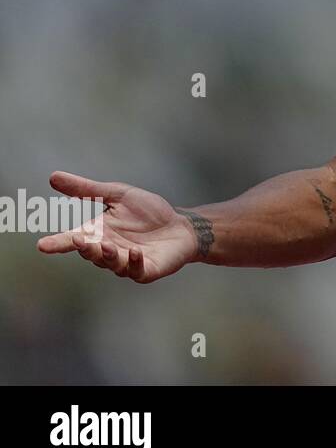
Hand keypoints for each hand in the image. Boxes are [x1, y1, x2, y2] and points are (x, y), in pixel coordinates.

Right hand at [36, 171, 203, 282]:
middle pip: (90, 253)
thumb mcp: (117, 195)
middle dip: (85, 248)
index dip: (58, 243)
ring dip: (106, 255)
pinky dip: (133, 262)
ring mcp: (126, 263)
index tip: (42, 245)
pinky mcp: (146, 270)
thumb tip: (52, 177)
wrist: (181, 226)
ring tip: (105, 245)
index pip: (73, 240)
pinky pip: (136, 270)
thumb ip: (87, 189)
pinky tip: (134, 252)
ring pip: (110, 263)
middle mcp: (108, 251)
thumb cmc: (148, 211)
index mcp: (98, 234)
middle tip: (79, 241)